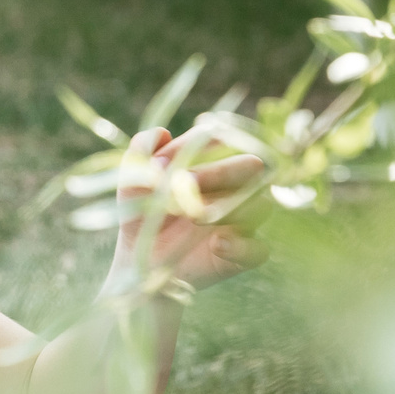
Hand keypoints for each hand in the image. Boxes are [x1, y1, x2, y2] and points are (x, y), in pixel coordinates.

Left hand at [112, 127, 269, 291]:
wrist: (138, 260)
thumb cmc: (142, 215)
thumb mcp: (132, 185)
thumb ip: (140, 155)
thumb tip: (160, 133)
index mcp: (213, 166)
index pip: (221, 141)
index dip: (196, 146)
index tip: (161, 163)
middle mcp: (234, 189)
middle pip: (251, 167)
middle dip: (219, 172)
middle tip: (184, 183)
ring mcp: (242, 222)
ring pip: (262, 205)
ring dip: (231, 208)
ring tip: (194, 217)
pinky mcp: (241, 255)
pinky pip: (259, 250)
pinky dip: (243, 247)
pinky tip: (217, 244)